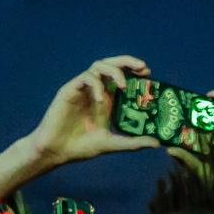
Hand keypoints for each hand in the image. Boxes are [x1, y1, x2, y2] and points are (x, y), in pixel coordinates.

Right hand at [21, 56, 162, 170]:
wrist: (56, 151)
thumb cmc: (81, 147)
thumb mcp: (111, 144)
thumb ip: (133, 142)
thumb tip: (157, 143)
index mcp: (107, 99)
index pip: (122, 76)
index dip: (134, 70)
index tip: (148, 73)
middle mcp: (96, 90)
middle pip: (111, 64)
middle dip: (127, 61)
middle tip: (143, 68)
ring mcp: (82, 89)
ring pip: (98, 66)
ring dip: (114, 71)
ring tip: (123, 86)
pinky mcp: (69, 90)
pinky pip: (85, 78)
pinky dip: (96, 85)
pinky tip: (100, 100)